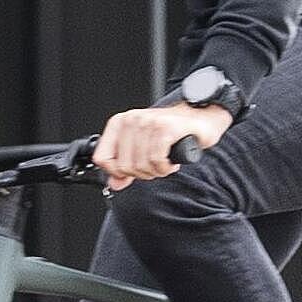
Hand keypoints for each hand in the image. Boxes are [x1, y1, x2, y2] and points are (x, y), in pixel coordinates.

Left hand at [98, 102, 231, 190]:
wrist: (199, 118)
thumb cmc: (171, 132)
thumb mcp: (142, 149)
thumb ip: (125, 167)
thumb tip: (114, 184)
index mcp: (119, 123)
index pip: (101, 158)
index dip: (116, 172)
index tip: (131, 172)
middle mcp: (131, 119)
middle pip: (123, 166)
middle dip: (142, 173)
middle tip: (156, 166)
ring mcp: (148, 122)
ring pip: (140, 165)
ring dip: (157, 171)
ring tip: (165, 162)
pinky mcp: (165, 128)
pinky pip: (156, 160)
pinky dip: (165, 168)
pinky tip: (172, 162)